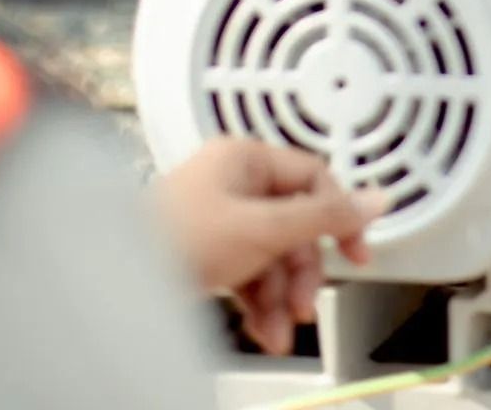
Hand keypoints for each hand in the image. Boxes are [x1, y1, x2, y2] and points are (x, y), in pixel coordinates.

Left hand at [156, 138, 386, 354]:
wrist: (115, 284)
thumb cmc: (174, 239)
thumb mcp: (265, 228)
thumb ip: (325, 217)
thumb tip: (375, 200)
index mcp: (245, 160)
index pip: (313, 179)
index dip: (339, 216)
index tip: (356, 250)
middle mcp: (233, 185)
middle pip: (295, 227)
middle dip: (301, 273)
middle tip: (305, 302)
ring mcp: (218, 221)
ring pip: (273, 258)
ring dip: (282, 298)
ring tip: (281, 329)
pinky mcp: (207, 255)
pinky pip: (249, 275)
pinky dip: (260, 304)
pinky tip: (265, 330)